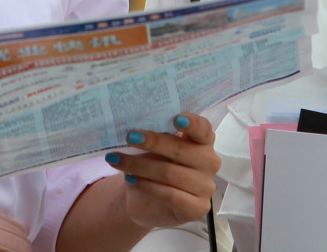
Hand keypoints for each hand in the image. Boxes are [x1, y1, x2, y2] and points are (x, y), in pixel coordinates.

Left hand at [104, 113, 220, 228]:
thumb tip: (139, 125)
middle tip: (130, 137)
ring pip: (170, 173)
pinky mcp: (197, 208)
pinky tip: (131, 180)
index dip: (193, 123)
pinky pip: (171, 195)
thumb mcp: (153, 147)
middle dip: (153, 142)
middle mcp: (209, 162)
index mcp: (203, 141)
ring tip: (117, 160)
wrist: (144, 199)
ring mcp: (206, 186)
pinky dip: (147, 186)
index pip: (203, 129)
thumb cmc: (153, 165)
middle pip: (181, 150)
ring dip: (139, 166)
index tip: (177, 118)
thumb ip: (156, 134)